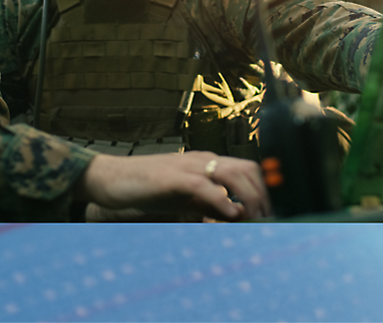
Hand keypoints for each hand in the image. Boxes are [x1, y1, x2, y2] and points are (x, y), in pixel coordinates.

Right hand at [73, 151, 270, 220]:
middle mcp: (202, 161)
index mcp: (206, 163)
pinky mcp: (173, 178)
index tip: (272, 213)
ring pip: (232, 174)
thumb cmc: (146, 188)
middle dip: (263, 195)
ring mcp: (187, 167)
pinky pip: (204, 185)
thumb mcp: (183, 198)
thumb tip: (235, 217)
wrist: (110, 179)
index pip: (247, 169)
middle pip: (247, 170)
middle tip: (269, 220)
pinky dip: (222, 200)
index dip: (264, 190)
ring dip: (249, 197)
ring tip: (257, 219)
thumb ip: (208, 204)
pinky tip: (230, 214)